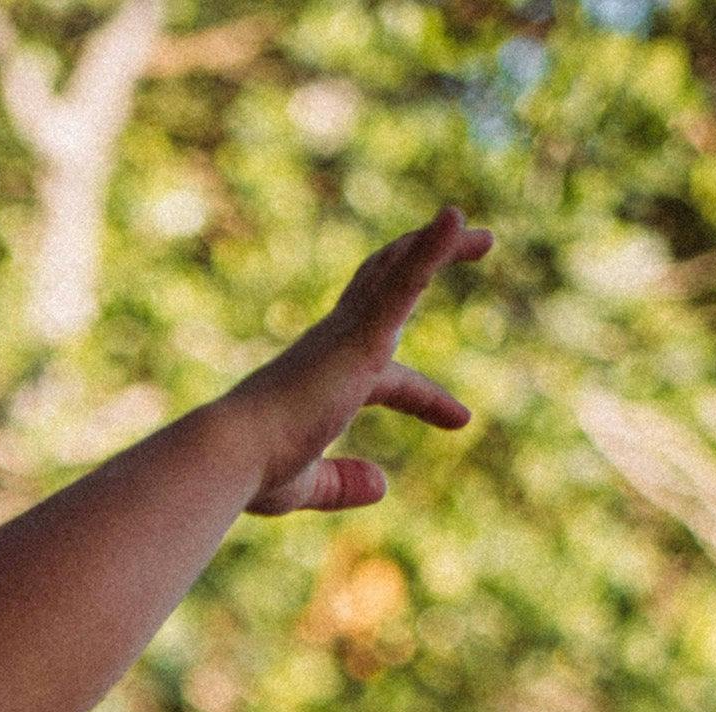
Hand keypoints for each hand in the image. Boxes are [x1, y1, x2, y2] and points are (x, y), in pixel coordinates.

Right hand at [236, 207, 491, 517]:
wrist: (230, 454)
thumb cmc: (253, 473)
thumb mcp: (305, 485)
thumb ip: (341, 484)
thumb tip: (382, 486)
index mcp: (326, 378)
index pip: (390, 379)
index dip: (427, 398)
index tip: (461, 420)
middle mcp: (335, 343)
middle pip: (391, 285)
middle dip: (431, 260)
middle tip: (475, 242)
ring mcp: (347, 334)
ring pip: (401, 269)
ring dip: (443, 245)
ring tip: (484, 235)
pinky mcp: (359, 335)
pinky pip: (404, 281)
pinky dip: (432, 250)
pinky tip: (455, 220)